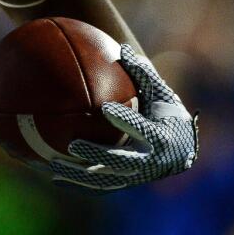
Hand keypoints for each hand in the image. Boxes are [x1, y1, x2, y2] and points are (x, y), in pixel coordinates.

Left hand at [50, 44, 197, 190]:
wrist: (181, 148)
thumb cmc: (166, 114)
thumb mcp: (161, 94)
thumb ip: (143, 74)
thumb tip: (124, 48)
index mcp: (161, 137)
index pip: (142, 129)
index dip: (125, 120)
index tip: (106, 109)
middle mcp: (149, 161)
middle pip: (121, 161)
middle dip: (97, 154)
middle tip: (73, 144)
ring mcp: (136, 176)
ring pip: (106, 179)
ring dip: (79, 174)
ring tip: (53, 164)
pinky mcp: (124, 183)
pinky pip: (98, 186)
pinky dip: (77, 184)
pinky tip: (52, 177)